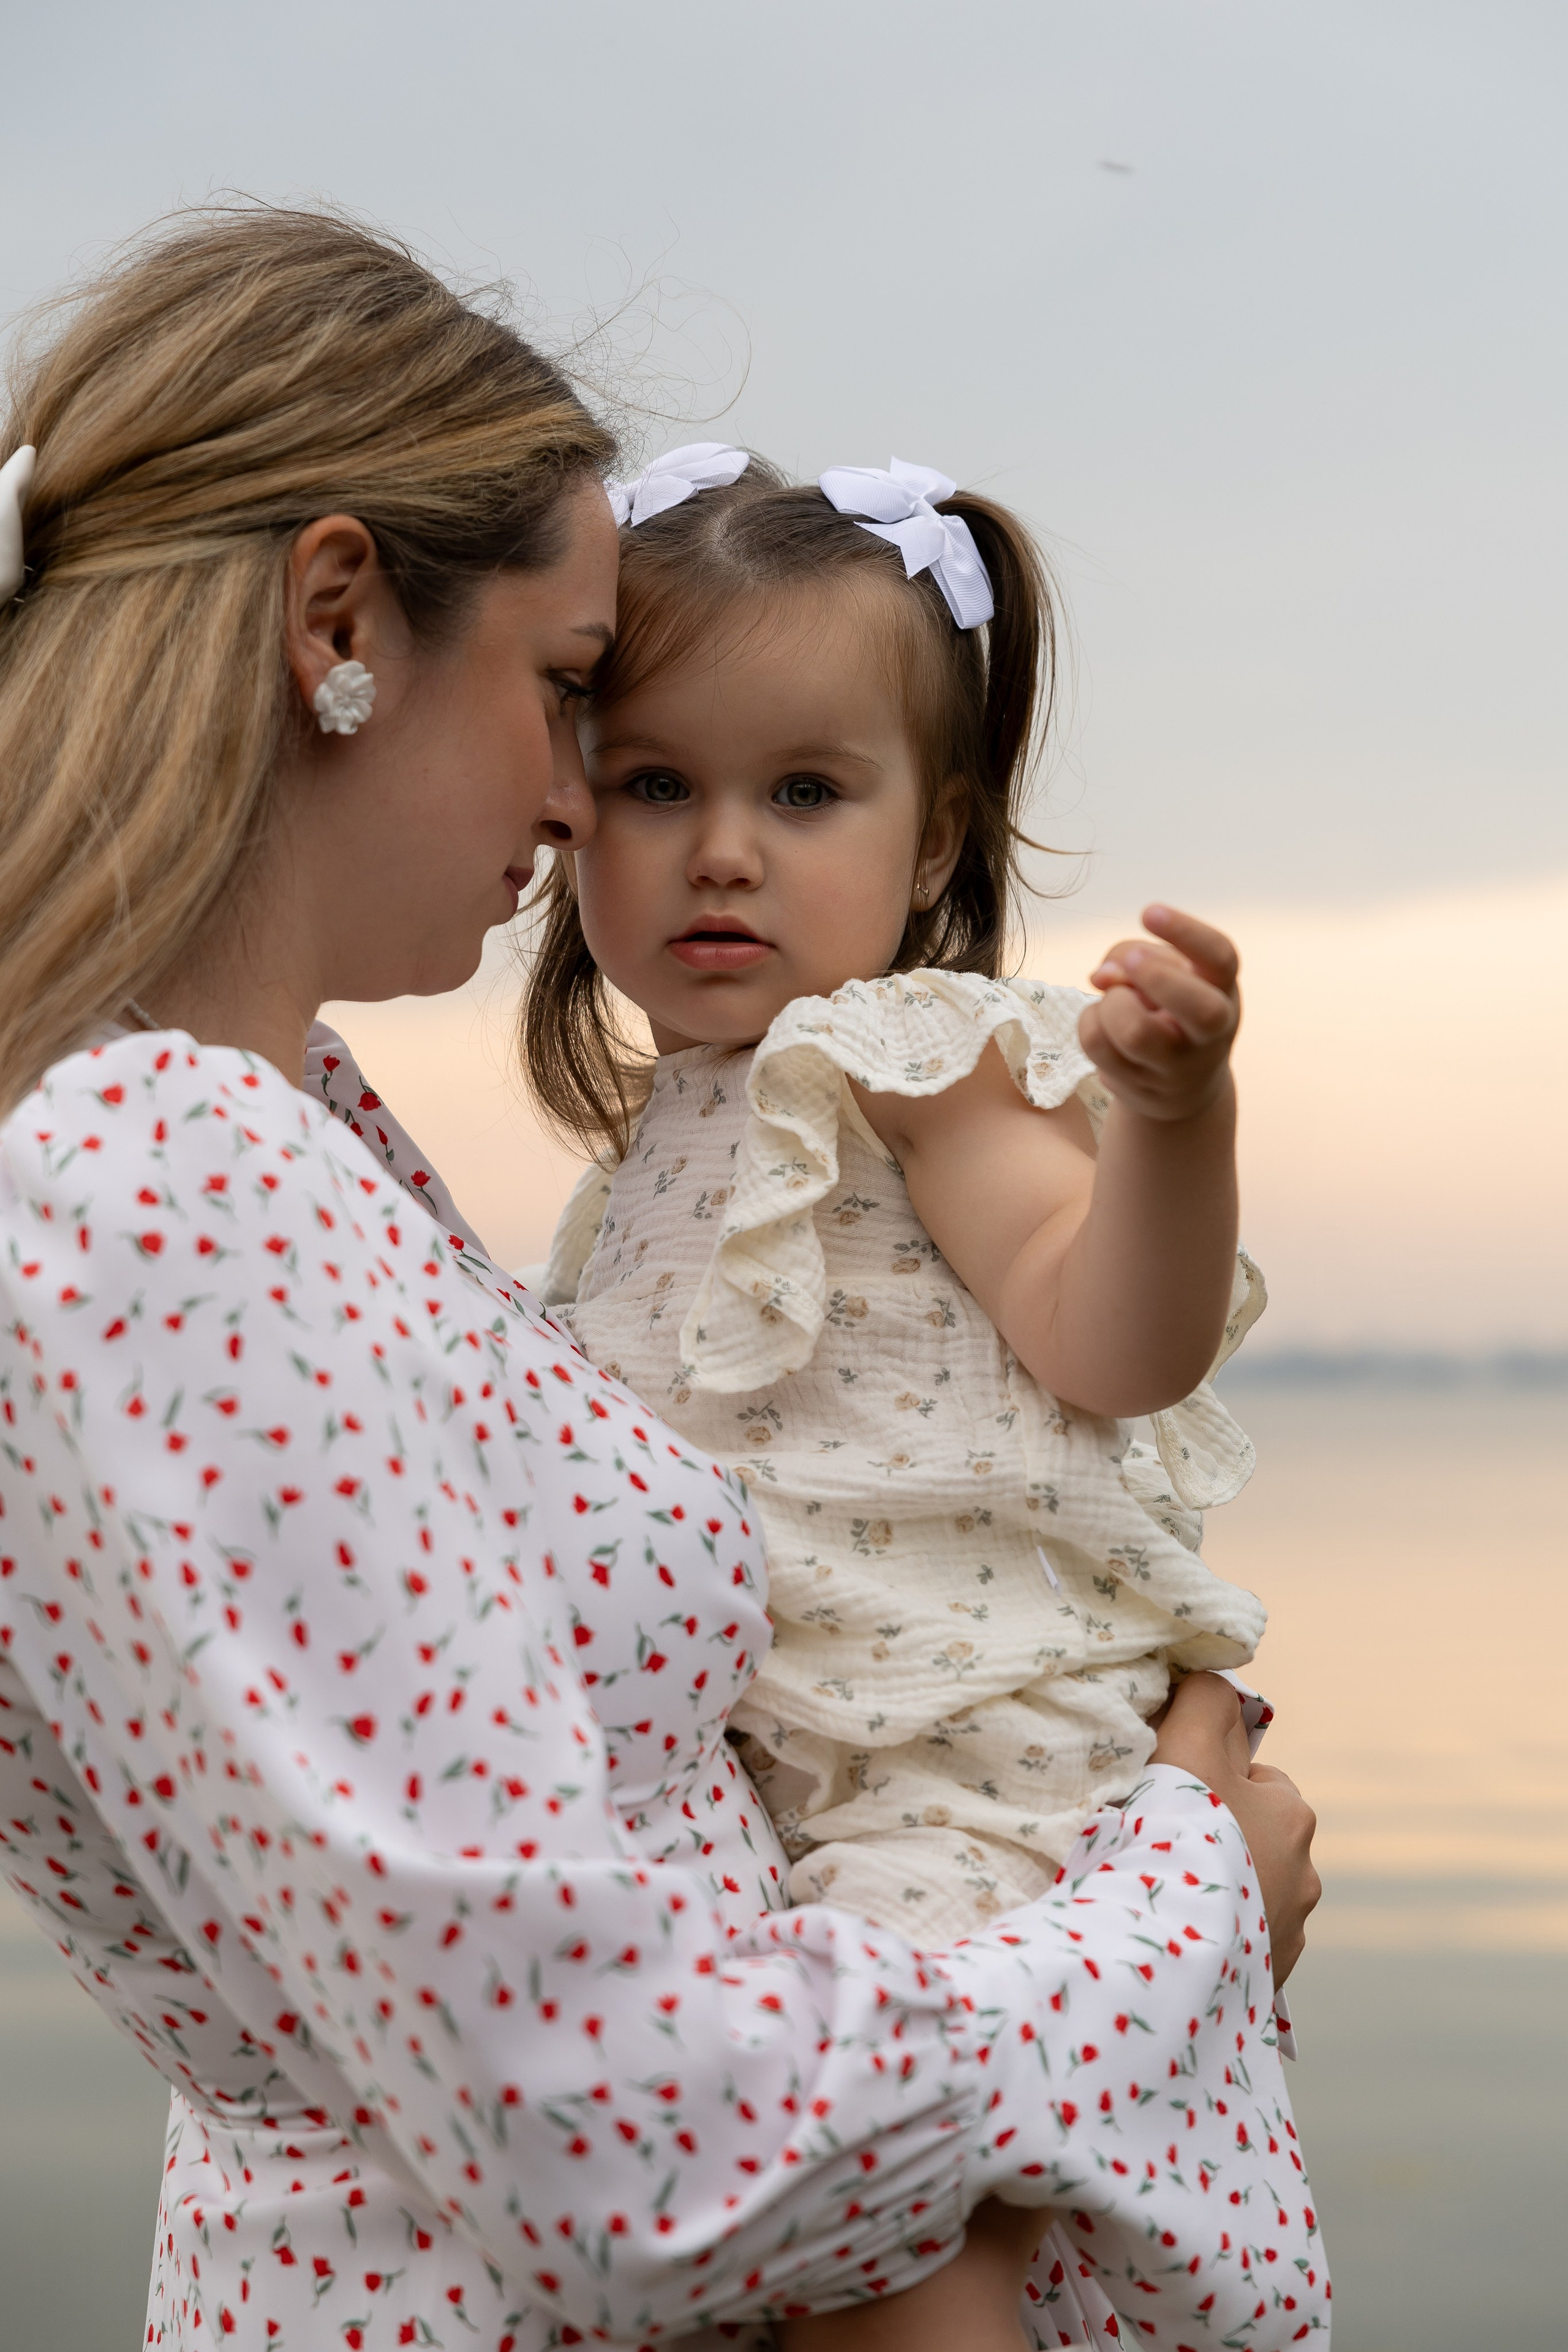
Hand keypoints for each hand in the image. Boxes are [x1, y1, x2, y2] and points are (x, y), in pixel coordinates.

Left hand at [1079, 905, 1240, 1122]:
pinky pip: (1097, 1044)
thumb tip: (1102, 976)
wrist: (1180, 1084)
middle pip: (1199, 1008)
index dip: (1185, 932)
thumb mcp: (1163, 969)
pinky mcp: (1139, 1084)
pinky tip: (1101, 1022)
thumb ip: (1132, 954)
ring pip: (1134, 1030)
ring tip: (1115, 999)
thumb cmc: (1169, 1005)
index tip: (1148, 911)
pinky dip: (1089, 1021)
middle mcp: (1212, 1031)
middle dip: (1155, 977)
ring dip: (1111, 1002)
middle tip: (1131, 961)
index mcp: (1223, 987)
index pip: (1220, 957)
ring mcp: (1177, 1065)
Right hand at [1151, 1671, 1320, 1985]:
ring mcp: (1287, 1937)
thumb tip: (1215, 1677)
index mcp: (1293, 1817)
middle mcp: (1305, 1878)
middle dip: (1217, 1840)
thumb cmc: (1178, 1836)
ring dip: (1215, 1893)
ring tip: (1163, 1897)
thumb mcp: (1187, 1745)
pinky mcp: (1265, 1984)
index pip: (1257, 1781)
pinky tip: (1174, 1938)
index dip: (1211, 1781)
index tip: (1173, 1796)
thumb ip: (1203, 1701)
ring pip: (1247, 1896)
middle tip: (1162, 1846)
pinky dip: (1211, 1939)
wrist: (1169, 1950)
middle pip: (1253, 1840)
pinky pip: (1237, 1948)